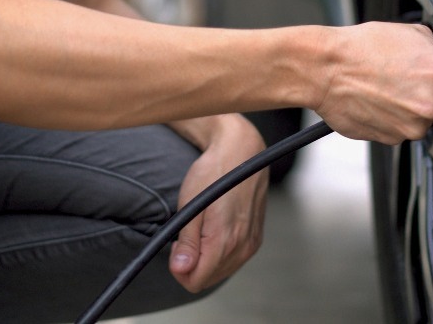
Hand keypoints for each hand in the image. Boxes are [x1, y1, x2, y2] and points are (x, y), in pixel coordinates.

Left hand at [166, 114, 267, 291]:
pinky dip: (220, 253)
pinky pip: (233, 260)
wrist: (242, 152)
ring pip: (221, 272)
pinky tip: (215, 230)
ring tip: (201, 228)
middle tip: (186, 234)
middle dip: (192, 264)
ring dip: (206, 259)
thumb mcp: (191, 204)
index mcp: (224, 240)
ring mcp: (252, 243)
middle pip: (208, 280)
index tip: (176, 245)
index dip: (179, 268)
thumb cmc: (214, 172)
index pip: (196, 281)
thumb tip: (181, 270)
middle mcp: (242, 246)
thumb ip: (188, 242)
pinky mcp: (256, 238)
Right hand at [315, 22, 432, 143]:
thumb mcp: (414, 37)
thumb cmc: (363, 48)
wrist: (326, 68)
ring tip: (388, 87)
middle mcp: (430, 107)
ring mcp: (409, 127)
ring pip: (422, 123)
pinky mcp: (390, 139)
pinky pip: (400, 131)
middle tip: (412, 80)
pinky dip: (392, 119)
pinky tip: (378, 99)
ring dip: (411, 110)